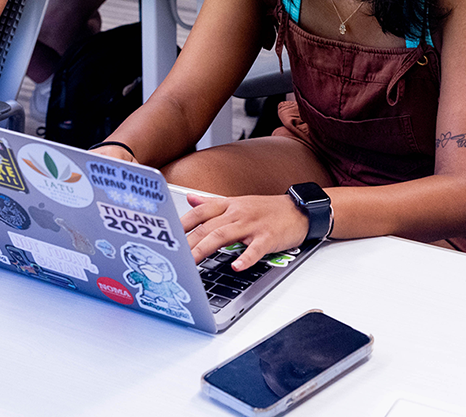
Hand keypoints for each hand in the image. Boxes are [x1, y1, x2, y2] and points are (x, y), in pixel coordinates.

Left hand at [181, 193, 308, 270]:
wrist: (299, 210)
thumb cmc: (268, 210)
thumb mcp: (238, 202)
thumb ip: (212, 203)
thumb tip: (190, 199)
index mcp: (230, 205)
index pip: (200, 212)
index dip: (182, 223)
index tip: (166, 236)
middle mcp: (238, 213)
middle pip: (207, 226)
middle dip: (187, 242)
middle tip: (172, 256)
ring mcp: (253, 224)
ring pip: (224, 235)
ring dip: (205, 248)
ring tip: (192, 262)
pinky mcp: (268, 237)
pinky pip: (255, 248)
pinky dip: (246, 258)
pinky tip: (237, 266)